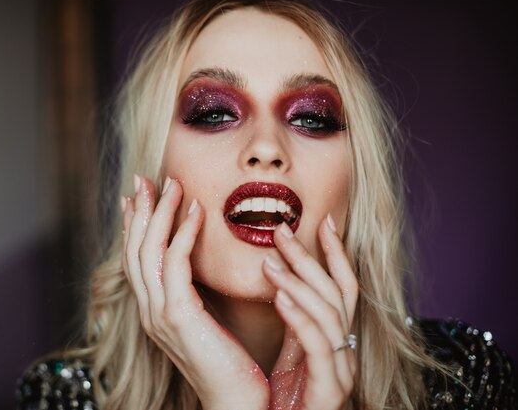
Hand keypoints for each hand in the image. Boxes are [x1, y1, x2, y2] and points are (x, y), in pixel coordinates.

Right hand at [122, 175, 268, 409]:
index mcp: (155, 311)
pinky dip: (183, 233)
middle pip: (134, 250)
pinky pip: (175, 263)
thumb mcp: (207, 321)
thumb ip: (196, 294)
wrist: (236, 402)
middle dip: (139, 211)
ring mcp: (159, 314)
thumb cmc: (230, 363)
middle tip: (143, 179)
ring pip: (148, 251)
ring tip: (171, 184)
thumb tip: (197, 265)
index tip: (140, 196)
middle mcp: (149, 311)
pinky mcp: (177, 316)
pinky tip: (196, 211)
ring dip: (159, 213)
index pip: (137, 260)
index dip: (135, 225)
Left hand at [262, 217, 357, 409]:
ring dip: (300, 283)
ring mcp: (340, 373)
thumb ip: (294, 320)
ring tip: (269, 262)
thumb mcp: (290, 353)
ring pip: (330, 315)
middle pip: (336, 294)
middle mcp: (344, 354)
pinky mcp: (328, 391)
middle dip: (311, 258)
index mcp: (335, 341)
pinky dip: (300, 318)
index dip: (336, 254)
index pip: (342, 288)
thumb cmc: (278, 398)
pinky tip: (279, 298)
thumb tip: (281, 281)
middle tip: (282, 229)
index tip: (323, 221)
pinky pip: (318, 346)